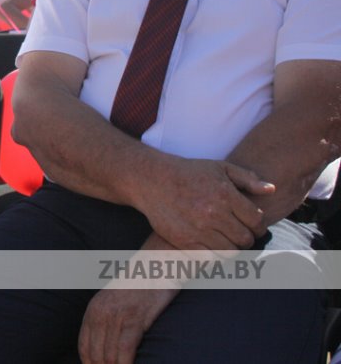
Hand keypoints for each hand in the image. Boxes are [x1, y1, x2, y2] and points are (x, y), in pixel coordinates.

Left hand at [78, 287, 178, 363]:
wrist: (153, 267)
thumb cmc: (137, 288)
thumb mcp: (111, 301)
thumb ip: (105, 321)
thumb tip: (104, 348)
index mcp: (93, 311)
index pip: (84, 347)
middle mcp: (100, 314)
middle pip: (96, 354)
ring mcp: (116, 316)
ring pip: (109, 355)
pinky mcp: (134, 318)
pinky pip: (125, 349)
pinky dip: (125, 363)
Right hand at [134, 158, 272, 249]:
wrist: (152, 180)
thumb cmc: (188, 172)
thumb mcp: (219, 167)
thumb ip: (247, 178)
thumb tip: (271, 189)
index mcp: (225, 194)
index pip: (256, 221)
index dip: (259, 225)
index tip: (252, 225)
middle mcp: (214, 213)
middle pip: (245, 239)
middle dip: (246, 238)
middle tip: (240, 234)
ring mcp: (199, 229)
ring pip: (230, 251)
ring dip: (232, 249)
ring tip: (227, 241)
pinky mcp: (185, 241)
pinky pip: (211, 258)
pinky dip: (216, 256)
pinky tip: (213, 247)